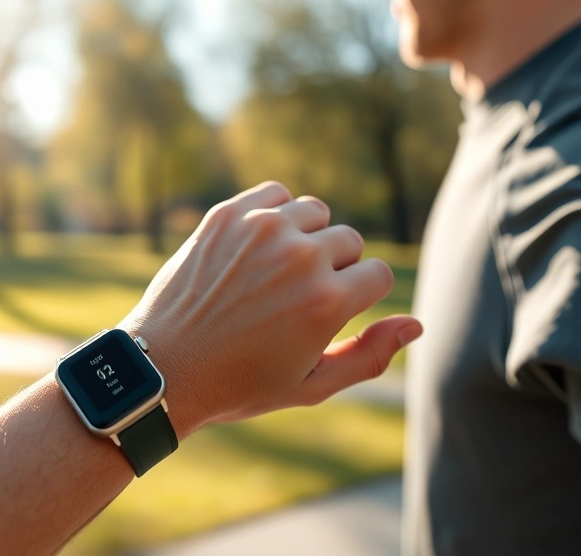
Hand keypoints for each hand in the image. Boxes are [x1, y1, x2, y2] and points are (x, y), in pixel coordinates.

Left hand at [118, 181, 421, 437]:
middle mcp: (300, 257)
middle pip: (349, 241)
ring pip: (315, 212)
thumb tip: (416, 324)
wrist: (163, 366)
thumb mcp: (311, 386)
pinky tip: (259, 244)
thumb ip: (369, 356)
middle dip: (333, 268)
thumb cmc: (239, 384)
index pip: (377, 274)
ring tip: (276, 271)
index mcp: (327, 301)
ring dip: (306, 236)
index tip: (326, 315)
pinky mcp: (227, 214)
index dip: (357, 296)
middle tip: (293, 300)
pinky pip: (276, 193)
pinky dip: (275, 212)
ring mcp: (262, 230)